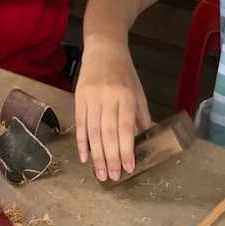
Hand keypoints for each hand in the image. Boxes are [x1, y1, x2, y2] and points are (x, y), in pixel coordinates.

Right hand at [74, 39, 151, 181]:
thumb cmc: (124, 72)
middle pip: (108, 133)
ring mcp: (91, 98)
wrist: (104, 48)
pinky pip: (80, 124)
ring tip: (101, 173)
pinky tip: (84, 157)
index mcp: (126, 96)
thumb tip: (145, 141)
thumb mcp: (139, 91)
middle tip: (114, 177)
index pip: (126, 127)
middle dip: (111, 158)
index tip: (128, 168)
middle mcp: (108, 97)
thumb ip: (141, 116)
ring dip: (97, 155)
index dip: (126, 149)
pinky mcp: (79, 98)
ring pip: (93, 131)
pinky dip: (82, 142)